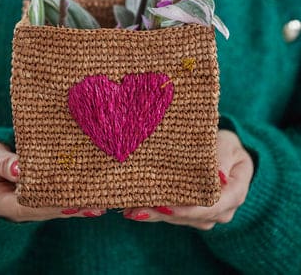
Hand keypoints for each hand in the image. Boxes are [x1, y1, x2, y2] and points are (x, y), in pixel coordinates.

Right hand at [0, 141, 105, 221]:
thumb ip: (2, 163)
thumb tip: (19, 168)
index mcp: (3, 203)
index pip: (31, 205)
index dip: (52, 202)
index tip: (72, 201)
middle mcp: (20, 208)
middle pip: (49, 209)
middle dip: (72, 205)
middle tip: (96, 202)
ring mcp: (30, 204)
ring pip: (56, 207)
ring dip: (78, 204)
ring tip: (101, 202)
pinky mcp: (39, 196)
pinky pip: (58, 198)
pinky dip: (75, 196)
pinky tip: (94, 196)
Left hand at [123, 129, 253, 229]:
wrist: (227, 154)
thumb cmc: (227, 146)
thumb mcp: (229, 144)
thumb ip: (223, 157)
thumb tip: (219, 175)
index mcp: (234, 194)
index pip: (209, 206)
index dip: (185, 208)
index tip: (163, 205)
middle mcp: (221, 211)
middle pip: (188, 216)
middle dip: (161, 213)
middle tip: (135, 210)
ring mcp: (206, 215)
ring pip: (177, 219)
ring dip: (153, 214)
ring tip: (129, 209)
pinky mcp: (191, 214)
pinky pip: (172, 215)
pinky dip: (154, 210)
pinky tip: (134, 207)